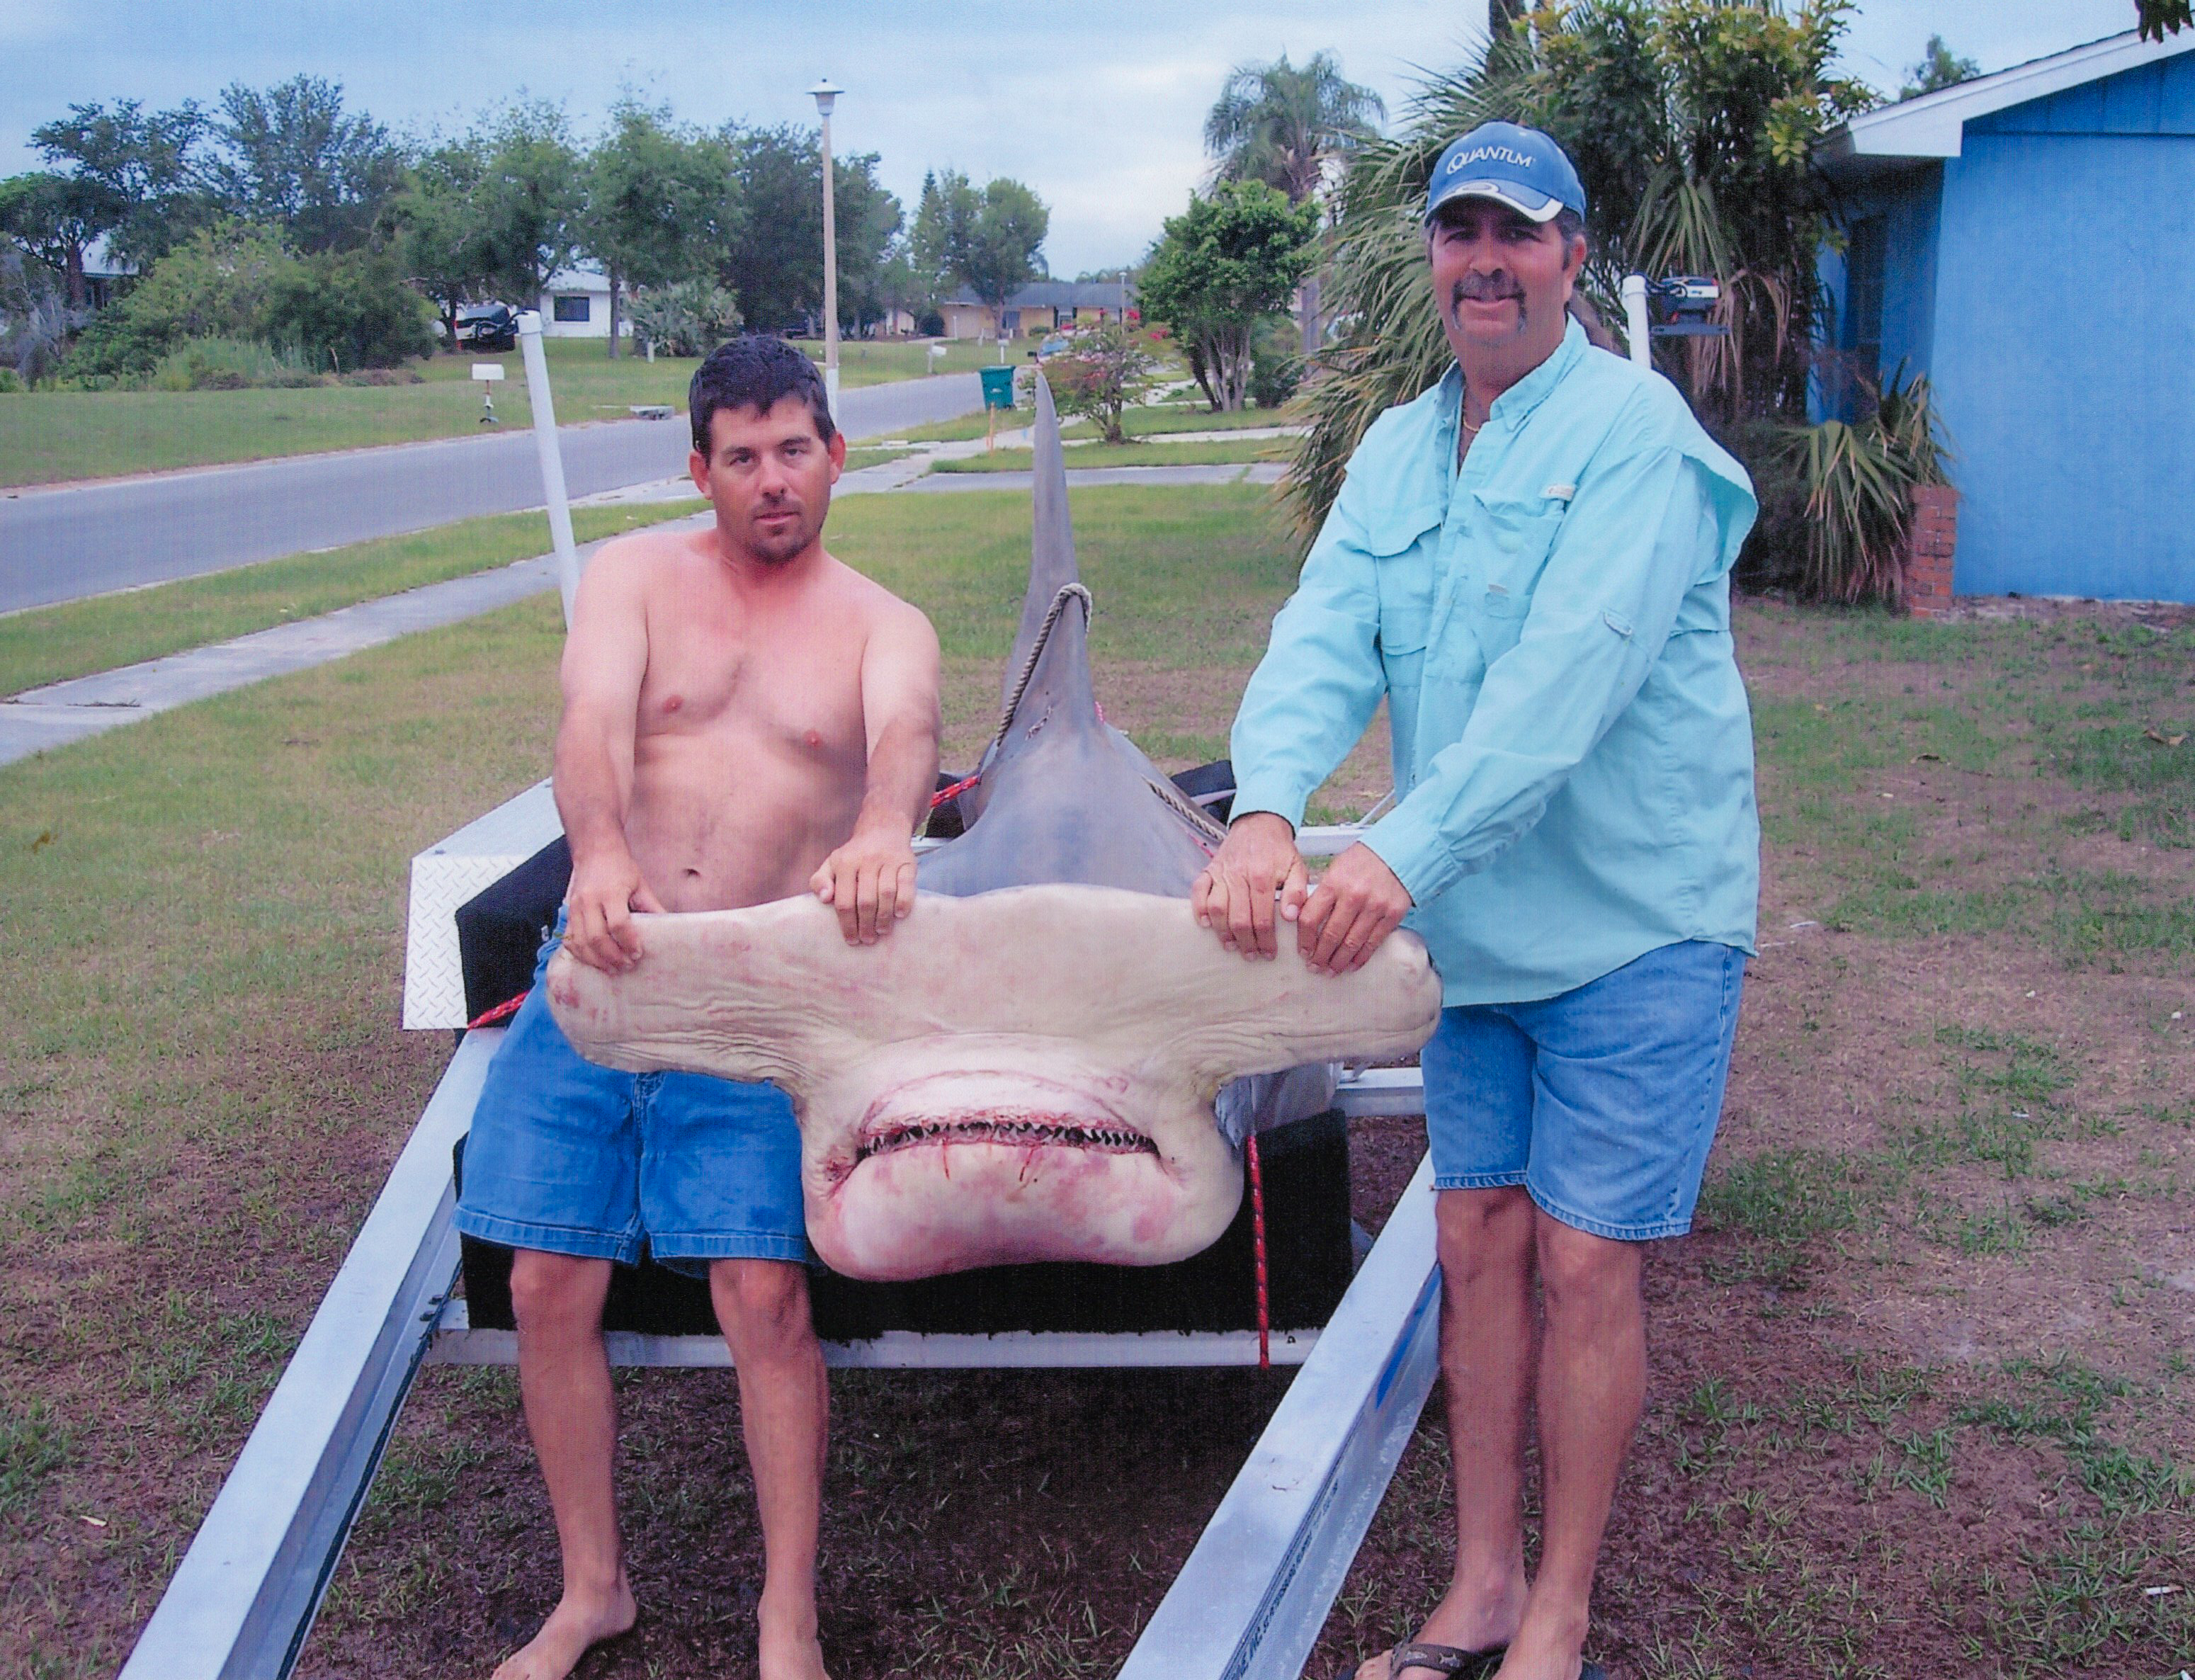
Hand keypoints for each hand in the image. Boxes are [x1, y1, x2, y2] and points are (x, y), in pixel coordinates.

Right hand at [563, 849, 665, 972]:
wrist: (595, 850)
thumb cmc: (621, 867)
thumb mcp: (641, 885)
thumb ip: (652, 907)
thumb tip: (670, 928)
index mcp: (610, 893)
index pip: (618, 924)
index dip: (628, 942)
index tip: (637, 953)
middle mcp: (588, 901)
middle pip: (596, 938)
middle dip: (612, 957)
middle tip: (626, 966)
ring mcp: (574, 907)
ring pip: (580, 942)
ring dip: (596, 960)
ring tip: (611, 969)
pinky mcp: (568, 912)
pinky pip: (569, 939)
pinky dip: (580, 954)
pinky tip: (593, 961)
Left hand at [811, 823, 916, 945]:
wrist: (883, 828)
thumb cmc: (854, 854)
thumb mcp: (831, 863)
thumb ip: (820, 881)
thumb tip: (824, 899)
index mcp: (844, 863)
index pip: (844, 900)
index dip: (847, 924)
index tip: (851, 940)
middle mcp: (866, 860)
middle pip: (866, 901)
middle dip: (866, 925)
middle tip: (867, 940)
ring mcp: (888, 861)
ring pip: (886, 894)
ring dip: (884, 918)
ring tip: (881, 931)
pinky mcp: (907, 863)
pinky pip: (907, 886)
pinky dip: (904, 903)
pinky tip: (899, 915)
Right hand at [1191, 812, 1308, 960]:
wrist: (1259, 823)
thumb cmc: (1278, 850)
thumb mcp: (1297, 867)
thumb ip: (1296, 892)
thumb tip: (1290, 916)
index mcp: (1263, 875)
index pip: (1263, 916)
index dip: (1266, 939)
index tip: (1269, 953)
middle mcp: (1239, 875)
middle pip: (1239, 917)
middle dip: (1246, 941)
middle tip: (1252, 955)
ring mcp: (1221, 872)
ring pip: (1217, 908)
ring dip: (1223, 931)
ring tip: (1231, 946)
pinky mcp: (1209, 870)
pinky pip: (1198, 891)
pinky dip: (1199, 908)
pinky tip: (1205, 924)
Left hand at [1298, 843, 1412, 974]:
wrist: (1398, 853)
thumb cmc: (1363, 861)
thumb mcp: (1336, 869)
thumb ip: (1321, 893)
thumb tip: (1303, 918)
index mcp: (1334, 883)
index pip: (1310, 918)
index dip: (1305, 940)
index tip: (1303, 951)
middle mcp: (1353, 897)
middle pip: (1331, 935)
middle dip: (1320, 956)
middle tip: (1315, 967)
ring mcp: (1374, 907)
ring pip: (1352, 943)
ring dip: (1339, 961)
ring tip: (1331, 970)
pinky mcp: (1392, 915)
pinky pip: (1373, 942)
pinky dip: (1361, 957)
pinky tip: (1353, 964)